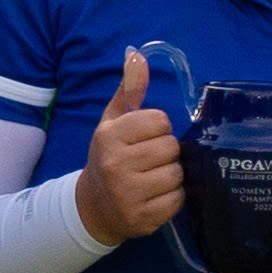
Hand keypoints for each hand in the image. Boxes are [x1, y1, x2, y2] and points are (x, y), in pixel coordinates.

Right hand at [73, 47, 181, 243]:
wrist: (93, 207)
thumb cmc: (109, 157)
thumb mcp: (113, 123)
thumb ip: (128, 90)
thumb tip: (136, 54)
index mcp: (109, 136)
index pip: (160, 120)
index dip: (158, 129)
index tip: (145, 138)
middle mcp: (116, 164)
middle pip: (171, 147)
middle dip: (166, 153)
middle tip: (150, 161)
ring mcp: (128, 194)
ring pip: (177, 173)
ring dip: (171, 176)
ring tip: (153, 179)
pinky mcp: (142, 218)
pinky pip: (178, 200)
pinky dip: (173, 198)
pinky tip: (155, 197)